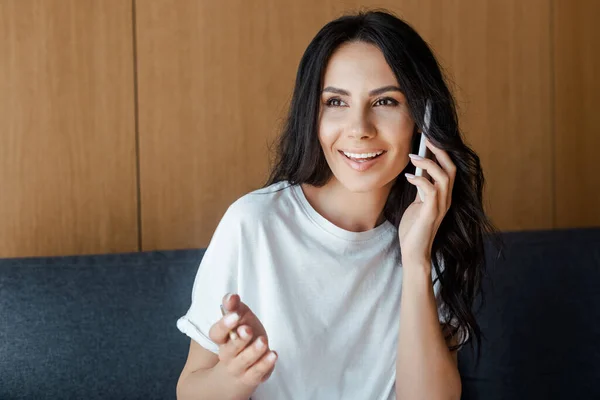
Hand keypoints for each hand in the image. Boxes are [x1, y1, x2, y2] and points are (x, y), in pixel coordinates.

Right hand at [208, 293, 277, 387]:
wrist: (240, 370)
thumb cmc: (241, 337)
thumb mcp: (239, 318)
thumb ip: (234, 307)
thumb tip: (231, 296)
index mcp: (222, 339)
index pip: (217, 333)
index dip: (224, 325)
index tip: (235, 315)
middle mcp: (227, 355)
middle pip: (229, 349)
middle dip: (239, 339)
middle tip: (247, 329)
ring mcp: (238, 368)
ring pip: (243, 361)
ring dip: (253, 351)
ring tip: (263, 341)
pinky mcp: (251, 377)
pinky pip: (256, 372)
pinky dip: (265, 364)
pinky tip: (273, 354)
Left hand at [399, 138, 455, 267]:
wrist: (414, 252)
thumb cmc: (414, 228)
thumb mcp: (417, 203)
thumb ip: (421, 189)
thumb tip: (416, 170)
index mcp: (444, 195)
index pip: (449, 169)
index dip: (442, 152)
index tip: (430, 137)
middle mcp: (447, 199)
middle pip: (452, 168)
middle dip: (440, 151)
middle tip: (425, 138)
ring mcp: (441, 206)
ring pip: (445, 177)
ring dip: (429, 164)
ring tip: (414, 156)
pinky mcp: (432, 213)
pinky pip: (430, 190)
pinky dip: (420, 180)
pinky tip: (408, 176)